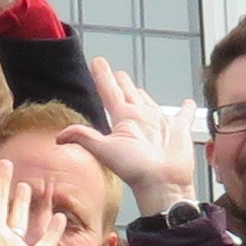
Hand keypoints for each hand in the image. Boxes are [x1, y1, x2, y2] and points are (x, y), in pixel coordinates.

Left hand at [67, 62, 200, 218]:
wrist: (163, 183)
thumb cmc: (136, 169)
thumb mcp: (105, 149)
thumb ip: (84, 137)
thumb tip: (59, 137)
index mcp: (123, 121)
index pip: (110, 92)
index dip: (103, 76)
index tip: (97, 62)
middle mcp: (139, 120)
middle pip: (128, 95)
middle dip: (122, 83)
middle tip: (117, 73)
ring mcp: (158, 125)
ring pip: (149, 103)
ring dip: (143, 94)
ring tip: (137, 87)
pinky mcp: (178, 130)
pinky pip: (183, 116)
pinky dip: (186, 110)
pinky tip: (187, 103)